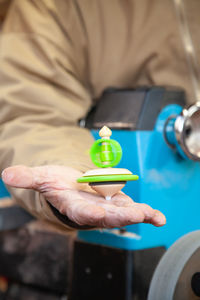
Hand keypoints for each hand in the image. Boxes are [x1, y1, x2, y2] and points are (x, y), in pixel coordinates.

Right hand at [2, 165, 165, 227]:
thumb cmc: (56, 184)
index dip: (91, 214)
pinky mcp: (118, 203)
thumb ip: (28, 178)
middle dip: (121, 216)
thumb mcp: (42, 177)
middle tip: (136, 214)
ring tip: (153, 215)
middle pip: (107, 216)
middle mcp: (92, 212)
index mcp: (74, 207)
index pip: (82, 213)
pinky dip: (147, 213)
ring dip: (138, 215)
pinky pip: (133, 208)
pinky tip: (159, 217)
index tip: (100, 215)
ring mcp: (107, 208)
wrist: (70, 188)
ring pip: (124, 213)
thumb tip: (6, 174)